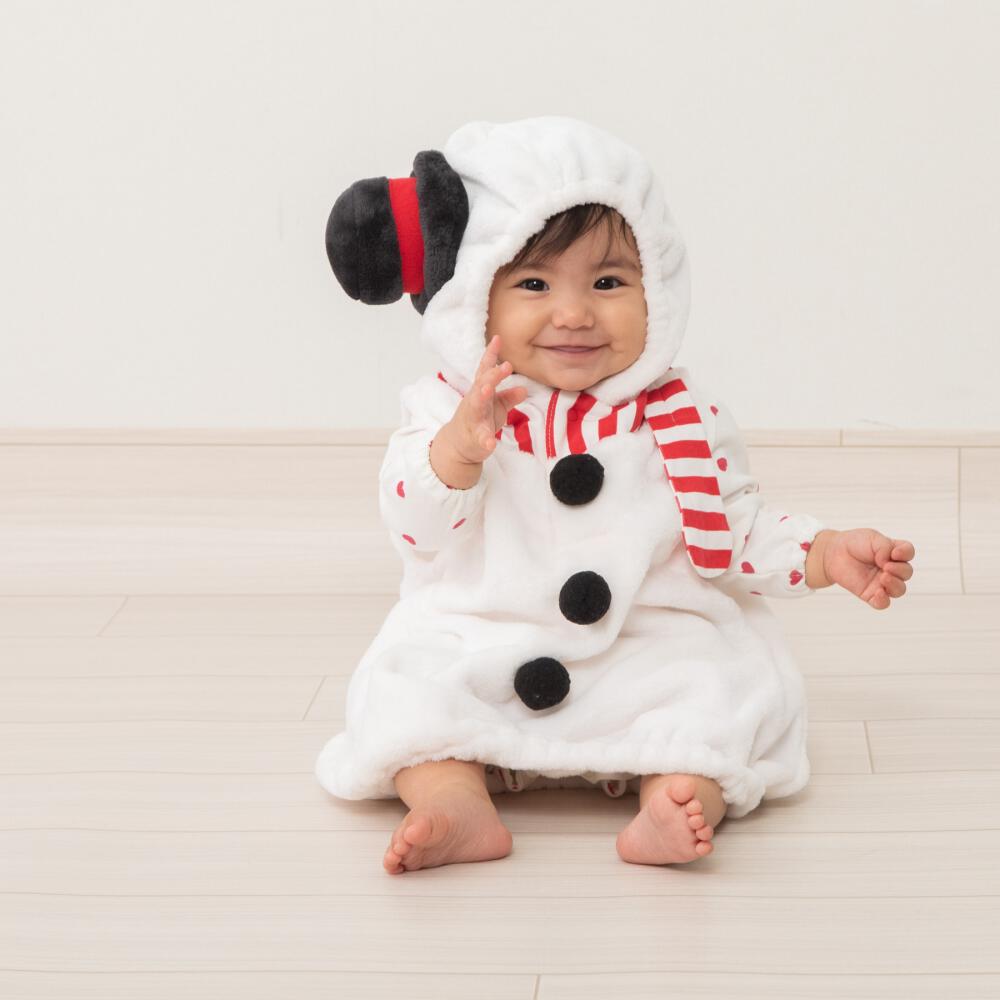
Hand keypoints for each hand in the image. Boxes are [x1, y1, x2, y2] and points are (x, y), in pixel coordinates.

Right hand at [440, 334, 527, 465]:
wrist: (458, 445)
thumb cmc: (478, 421)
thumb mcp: (496, 407)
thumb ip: (509, 397)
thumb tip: (524, 389)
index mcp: (481, 391)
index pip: (486, 370)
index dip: (491, 355)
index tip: (498, 338)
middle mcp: (474, 401)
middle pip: (482, 384)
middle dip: (492, 375)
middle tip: (507, 365)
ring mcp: (473, 419)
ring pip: (476, 406)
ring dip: (482, 397)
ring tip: (488, 390)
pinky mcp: (474, 438)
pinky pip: (480, 438)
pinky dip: (485, 440)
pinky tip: (491, 442)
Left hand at [821, 529, 915, 609]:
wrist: (834, 553)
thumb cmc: (855, 544)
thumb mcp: (872, 538)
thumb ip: (885, 547)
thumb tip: (888, 561)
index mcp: (894, 552)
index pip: (908, 553)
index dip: (905, 553)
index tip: (895, 553)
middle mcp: (891, 568)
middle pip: (906, 573)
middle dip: (899, 570)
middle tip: (886, 566)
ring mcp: (882, 582)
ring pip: (899, 590)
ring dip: (895, 585)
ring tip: (883, 578)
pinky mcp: (870, 594)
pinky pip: (883, 603)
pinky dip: (883, 600)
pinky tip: (879, 593)